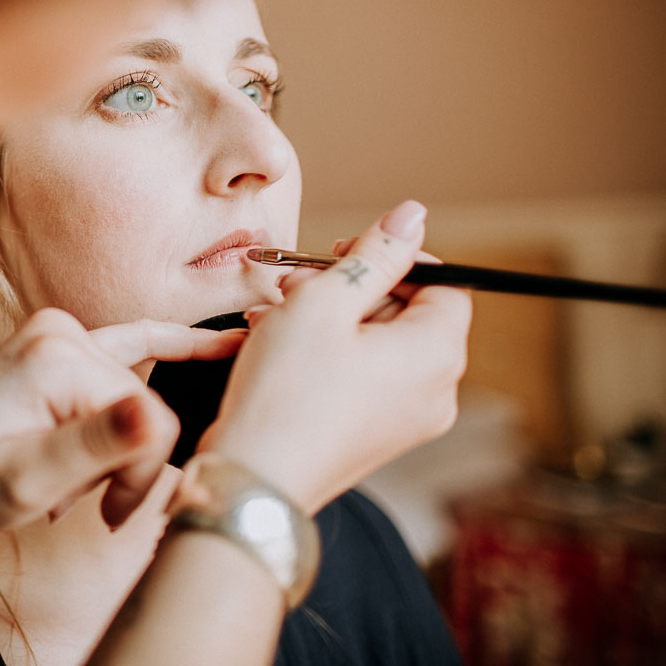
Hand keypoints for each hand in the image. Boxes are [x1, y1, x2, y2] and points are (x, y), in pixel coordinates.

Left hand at [0, 309, 244, 534]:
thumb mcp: (23, 482)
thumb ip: (92, 449)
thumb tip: (156, 417)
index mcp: (57, 357)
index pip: (151, 421)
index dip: (137, 477)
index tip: (105, 512)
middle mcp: (63, 330)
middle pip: (146, 406)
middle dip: (124, 465)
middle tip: (84, 503)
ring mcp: (63, 331)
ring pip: (138, 392)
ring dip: (119, 444)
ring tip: (75, 479)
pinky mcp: (65, 341)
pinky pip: (134, 343)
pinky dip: (174, 347)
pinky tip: (224, 343)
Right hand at [199, 200, 471, 513]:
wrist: (253, 482)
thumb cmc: (285, 392)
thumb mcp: (324, 302)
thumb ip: (374, 253)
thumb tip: (412, 215)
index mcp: (437, 353)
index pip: (445, 281)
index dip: (393, 257)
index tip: (341, 253)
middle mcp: (437, 390)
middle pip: (408, 312)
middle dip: (350, 288)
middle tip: (293, 285)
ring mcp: (409, 420)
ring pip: (379, 343)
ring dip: (330, 319)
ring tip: (273, 316)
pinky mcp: (377, 437)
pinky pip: (365, 377)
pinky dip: (329, 354)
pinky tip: (278, 347)